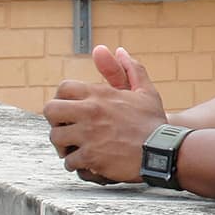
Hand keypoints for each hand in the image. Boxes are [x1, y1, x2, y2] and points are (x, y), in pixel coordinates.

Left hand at [43, 45, 167, 183]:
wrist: (163, 150)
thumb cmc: (153, 122)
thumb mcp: (145, 91)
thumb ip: (130, 69)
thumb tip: (119, 51)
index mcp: (101, 94)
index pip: (64, 88)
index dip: (63, 99)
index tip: (71, 110)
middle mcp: (91, 111)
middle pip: (50, 110)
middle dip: (56, 121)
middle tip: (68, 128)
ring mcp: (89, 134)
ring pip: (56, 137)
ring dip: (64, 145)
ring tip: (77, 147)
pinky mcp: (91, 156)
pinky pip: (69, 160)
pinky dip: (76, 164)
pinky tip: (88, 162)